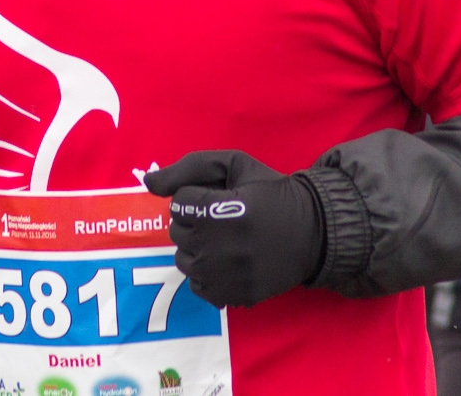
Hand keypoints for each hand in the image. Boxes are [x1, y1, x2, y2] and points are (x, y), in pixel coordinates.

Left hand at [145, 150, 324, 307]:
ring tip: (225, 239)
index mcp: (221, 209)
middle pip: (177, 231)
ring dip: (197, 247)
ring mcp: (226, 276)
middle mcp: (220, 246)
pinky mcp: (233, 296)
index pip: (179, 202)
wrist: (312, 231)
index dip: (197, 195)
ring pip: (184, 260)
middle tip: (222, 217)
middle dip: (194, 221)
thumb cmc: (270, 193)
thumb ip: (188, 168)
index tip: (220, 197)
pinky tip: (228, 261)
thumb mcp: (234, 165)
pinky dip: (207, 273)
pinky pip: (197, 286)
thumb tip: (148, 182)